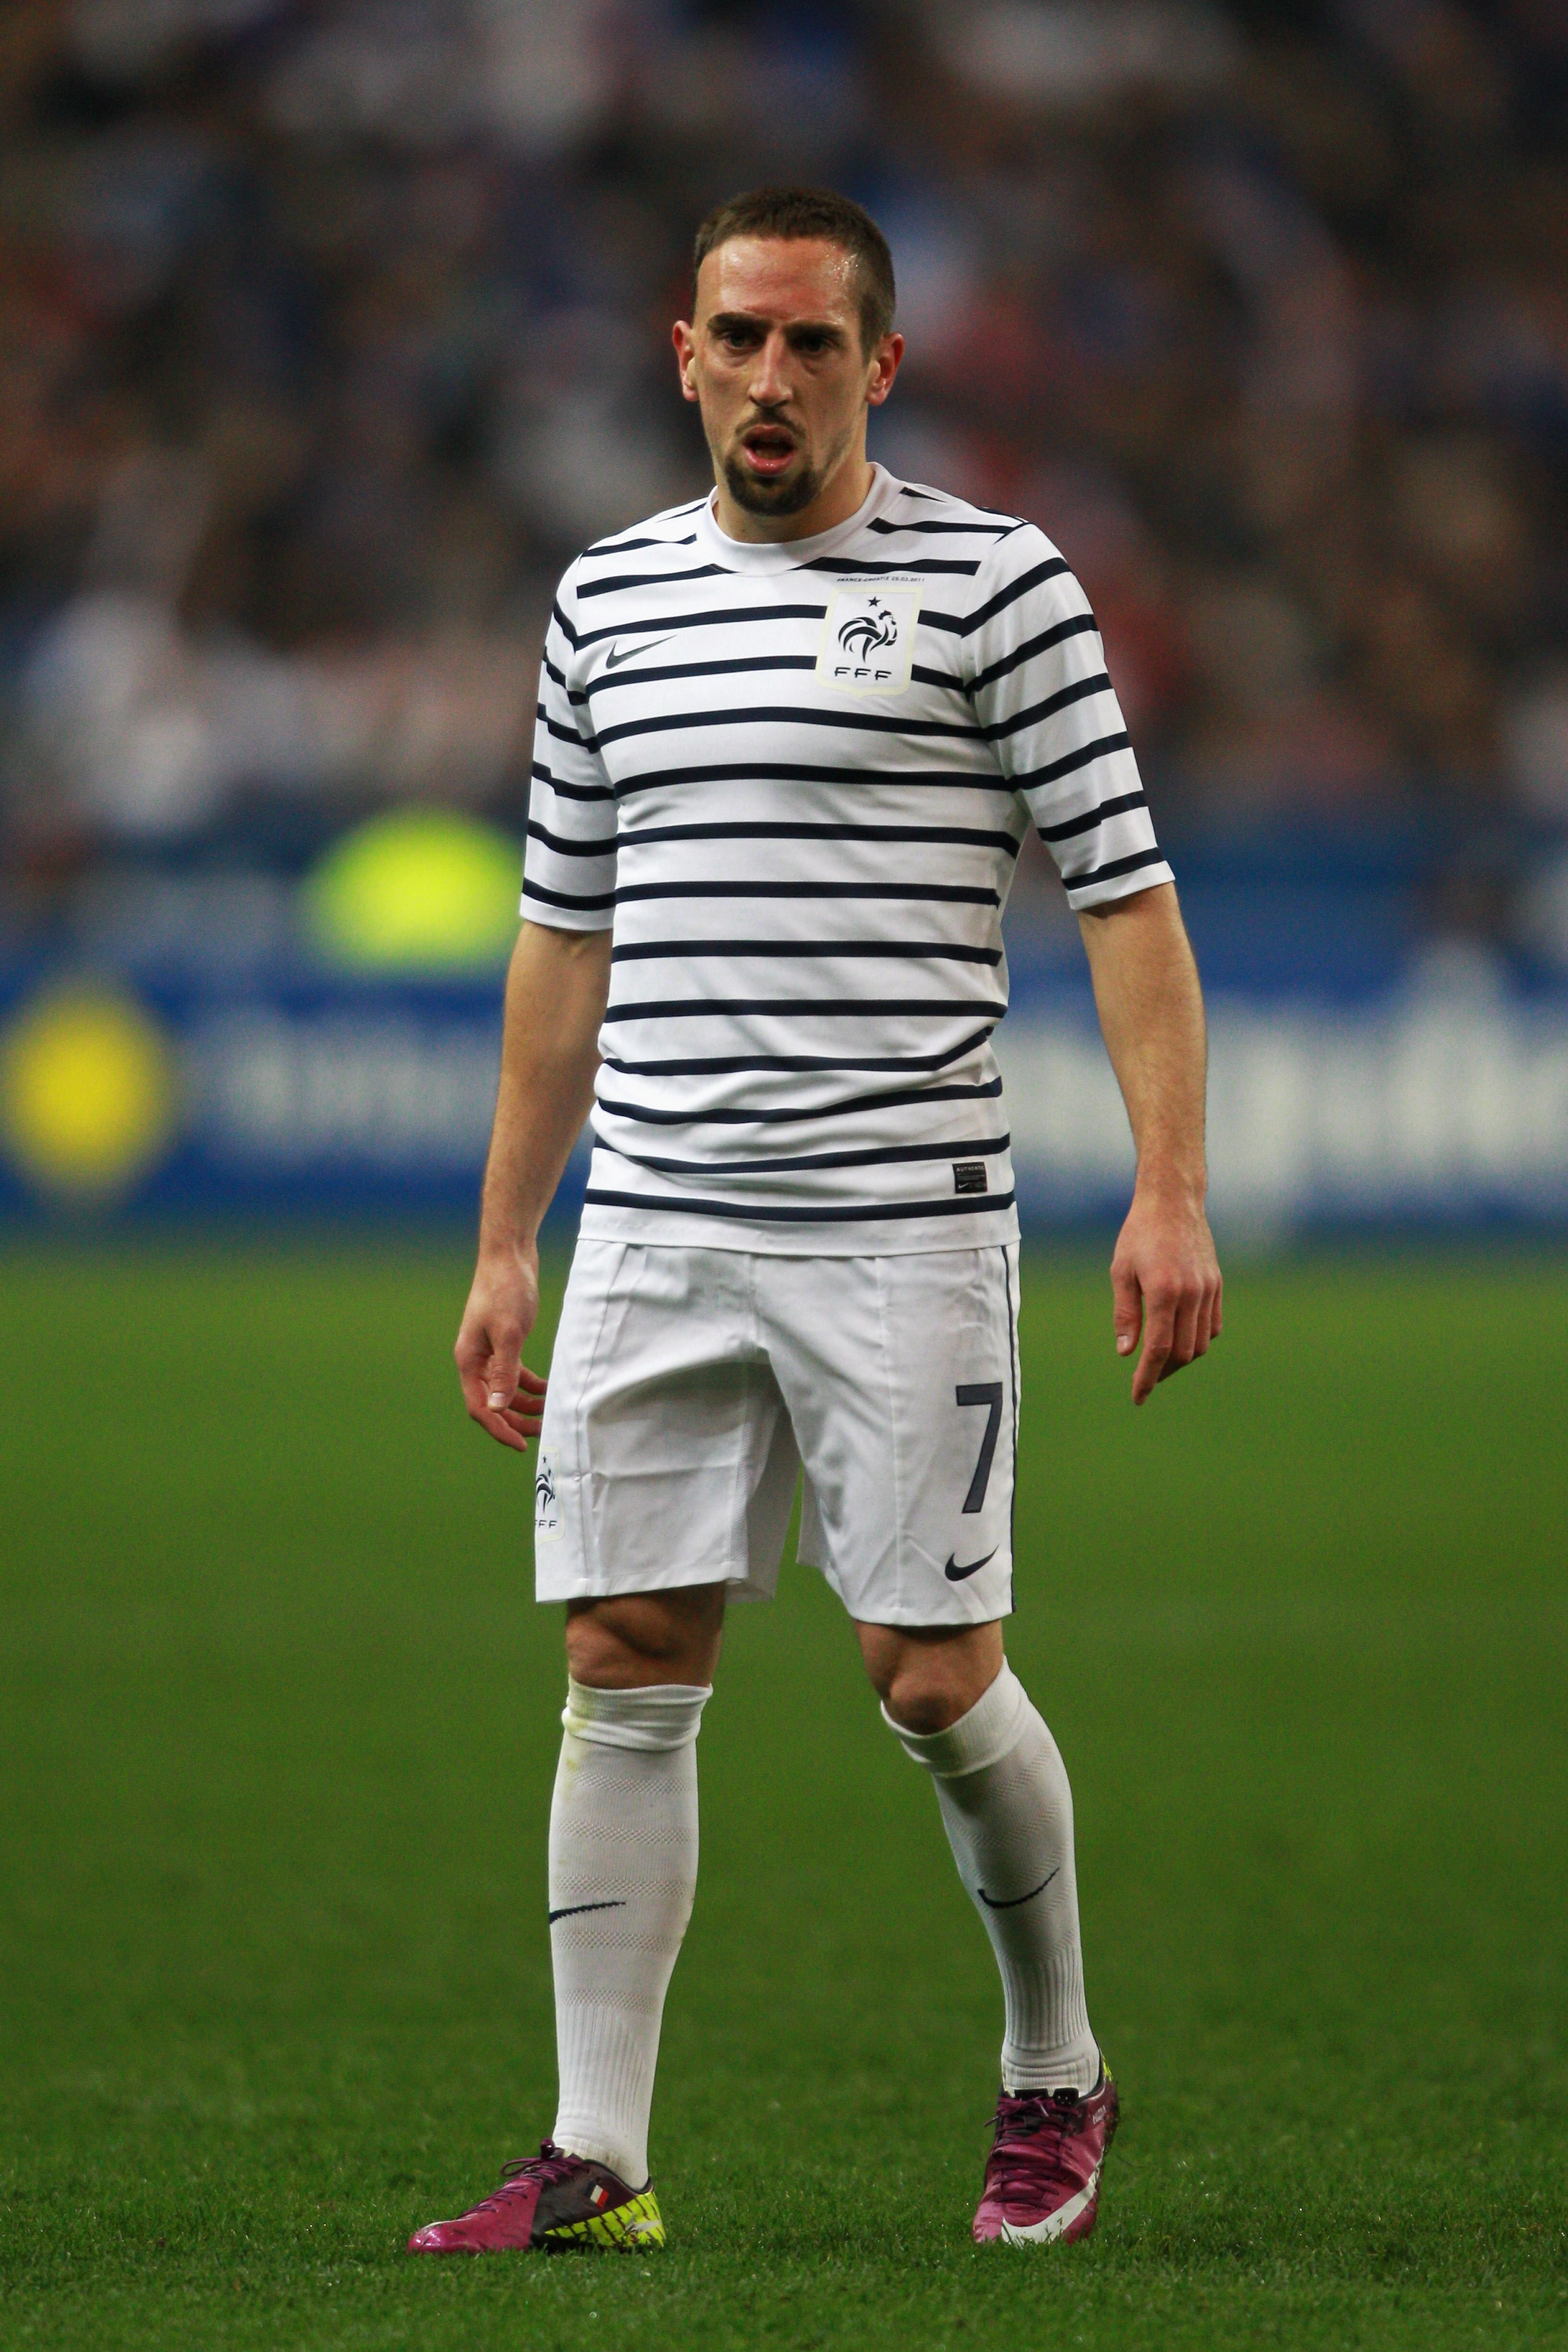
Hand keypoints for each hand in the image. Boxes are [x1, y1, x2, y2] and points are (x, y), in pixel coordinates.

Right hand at [454, 1243, 546, 1453]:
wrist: (509, 1257)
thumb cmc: (505, 1291)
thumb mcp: (508, 1332)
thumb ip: (504, 1371)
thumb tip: (498, 1407)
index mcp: (469, 1361)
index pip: (480, 1407)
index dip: (499, 1428)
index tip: (521, 1445)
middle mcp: (476, 1361)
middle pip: (493, 1404)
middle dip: (516, 1420)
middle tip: (542, 1432)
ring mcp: (490, 1353)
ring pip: (505, 1391)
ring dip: (526, 1404)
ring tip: (550, 1412)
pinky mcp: (505, 1344)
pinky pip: (515, 1374)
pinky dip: (531, 1385)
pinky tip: (549, 1389)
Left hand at [1110, 1187, 1222, 1405]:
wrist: (1173, 1202)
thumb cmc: (1139, 1234)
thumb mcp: (1121, 1271)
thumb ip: (1125, 1314)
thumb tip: (1127, 1353)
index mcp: (1163, 1291)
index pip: (1159, 1349)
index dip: (1147, 1377)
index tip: (1137, 1396)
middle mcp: (1191, 1294)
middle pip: (1182, 1352)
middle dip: (1163, 1372)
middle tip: (1144, 1377)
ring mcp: (1208, 1290)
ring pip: (1200, 1343)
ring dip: (1180, 1359)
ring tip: (1159, 1361)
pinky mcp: (1217, 1285)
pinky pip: (1212, 1326)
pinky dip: (1197, 1341)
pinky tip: (1179, 1339)